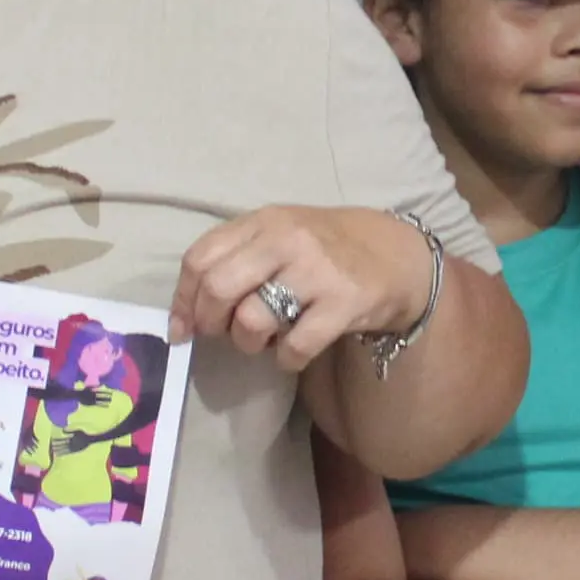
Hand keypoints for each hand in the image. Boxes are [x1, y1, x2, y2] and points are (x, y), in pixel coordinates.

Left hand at [174, 206, 429, 373]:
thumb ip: (233, 261)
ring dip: (248, 343)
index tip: (184, 327)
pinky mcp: (343, 303)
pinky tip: (292, 352)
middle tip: (224, 334)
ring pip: (251, 320)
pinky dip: (285, 358)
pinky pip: (294, 346)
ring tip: (263, 340)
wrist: (396, 255)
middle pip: (219, 288)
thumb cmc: (325, 249)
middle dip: (211, 322)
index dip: (184, 299)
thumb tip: (183, 318)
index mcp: (263, 221)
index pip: (200, 258)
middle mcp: (286, 239)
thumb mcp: (279, 235)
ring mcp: (316, 271)